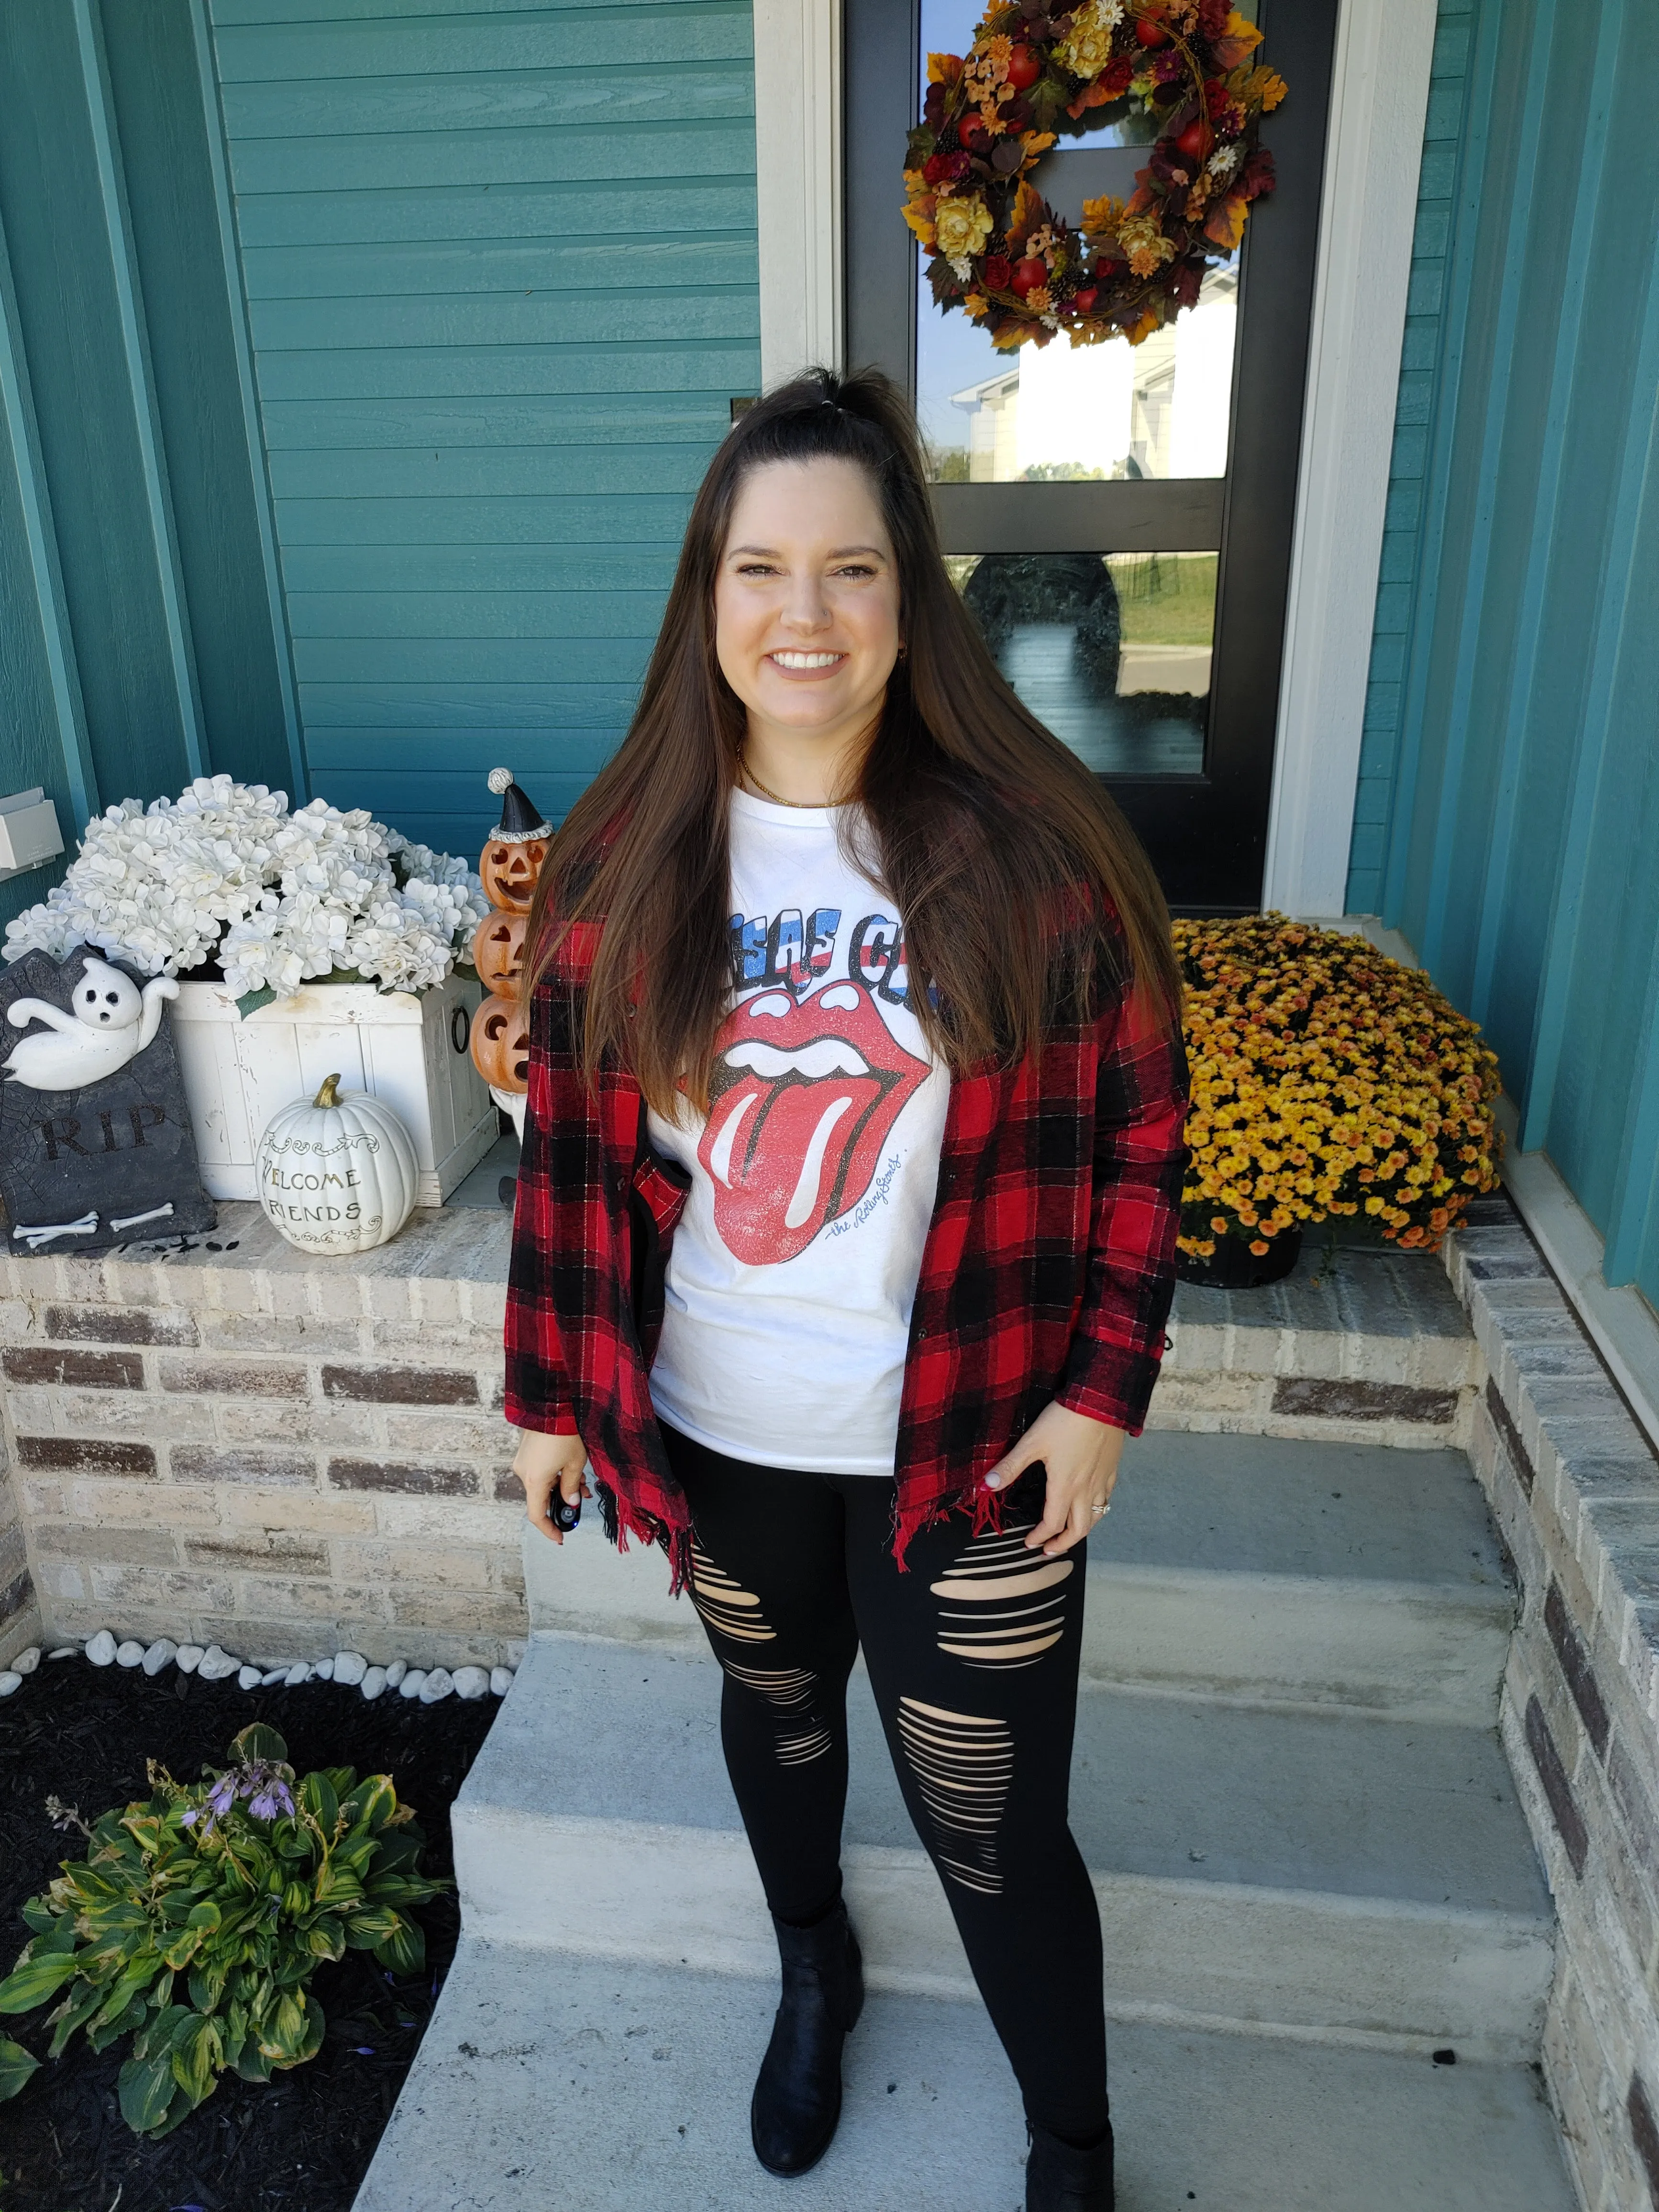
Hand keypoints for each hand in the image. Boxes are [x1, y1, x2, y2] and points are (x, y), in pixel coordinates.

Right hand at [510, 1427, 590, 1544]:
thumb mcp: (575, 1463)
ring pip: (542, 1483)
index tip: (560, 1536)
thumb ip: (571, 1487)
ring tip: (583, 1480)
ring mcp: (522, 1461)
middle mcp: (523, 1473)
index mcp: (534, 1481)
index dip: (548, 1528)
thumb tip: (571, 1503)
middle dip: (563, 1501)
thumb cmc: (566, 1432)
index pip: (537, 1515)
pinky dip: (554, 1475)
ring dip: (561, 1486)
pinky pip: (539, 1471)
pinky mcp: (525, 1451)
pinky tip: (571, 1468)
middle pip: (542, 1497)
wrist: (552, 1403)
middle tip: (583, 1497)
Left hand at [982, 1401, 1125, 1556]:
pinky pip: (1106, 1498)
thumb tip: (985, 1487)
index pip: (1052, 1523)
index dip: (1040, 1537)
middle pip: (1078, 1529)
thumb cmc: (1065, 1421)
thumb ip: (1010, 1467)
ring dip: (1081, 1531)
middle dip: (1063, 1544)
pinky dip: (1098, 1509)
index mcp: (1065, 1487)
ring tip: (1071, 1535)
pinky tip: (1092, 1504)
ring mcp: (1102, 1480)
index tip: (1029, 1543)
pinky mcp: (1112, 1469)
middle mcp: (1086, 1489)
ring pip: (1096, 1517)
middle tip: (1049, 1550)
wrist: (1101, 1401)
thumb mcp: (1032, 1442)